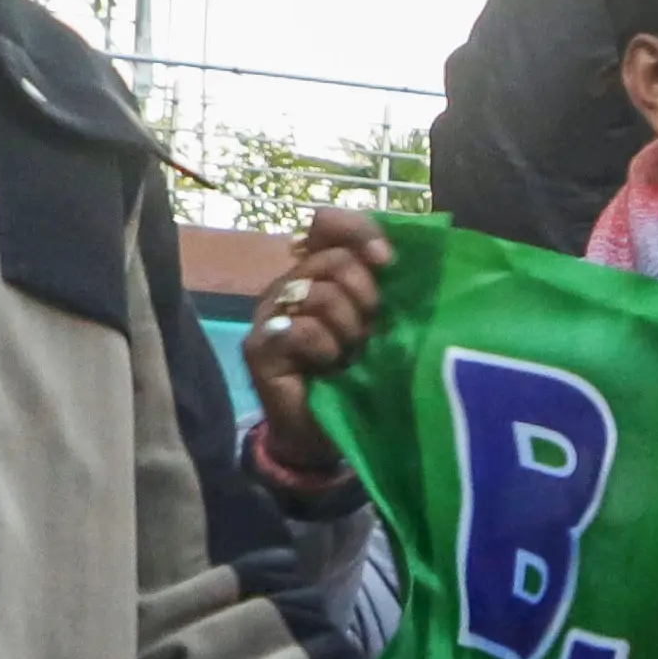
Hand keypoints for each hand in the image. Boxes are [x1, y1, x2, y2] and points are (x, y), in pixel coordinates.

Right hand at [240, 205, 396, 484]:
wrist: (324, 433)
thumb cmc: (359, 375)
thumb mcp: (383, 323)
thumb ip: (385, 284)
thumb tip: (397, 250)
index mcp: (319, 271)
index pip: (328, 224)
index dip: (360, 232)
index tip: (388, 260)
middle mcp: (290, 284)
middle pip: (331, 258)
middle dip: (365, 295)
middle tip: (369, 331)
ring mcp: (270, 313)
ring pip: (317, 291)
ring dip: (347, 327)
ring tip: (348, 354)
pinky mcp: (259, 346)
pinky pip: (300, 328)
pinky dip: (324, 347)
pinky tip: (327, 365)